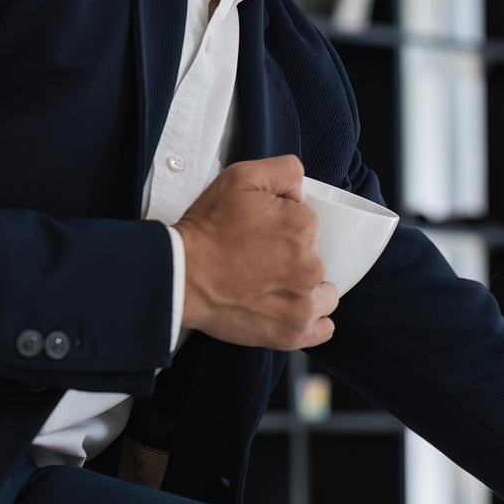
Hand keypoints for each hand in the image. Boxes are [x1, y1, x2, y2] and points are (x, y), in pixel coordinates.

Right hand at [175, 155, 338, 349]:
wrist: (179, 276)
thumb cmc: (206, 232)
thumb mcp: (241, 177)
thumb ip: (284, 170)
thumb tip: (302, 189)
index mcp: (304, 228)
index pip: (312, 225)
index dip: (289, 226)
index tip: (268, 233)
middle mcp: (310, 268)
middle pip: (319, 260)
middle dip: (299, 258)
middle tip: (265, 260)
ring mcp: (302, 305)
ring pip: (324, 295)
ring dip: (309, 291)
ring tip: (277, 286)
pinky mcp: (291, 333)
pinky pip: (321, 329)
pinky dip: (313, 322)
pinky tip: (294, 310)